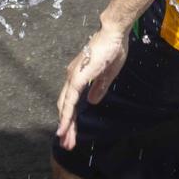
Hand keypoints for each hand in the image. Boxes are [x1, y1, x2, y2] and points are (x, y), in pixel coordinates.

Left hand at [55, 23, 129, 150]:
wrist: (113, 33)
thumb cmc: (112, 50)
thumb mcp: (107, 74)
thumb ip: (99, 88)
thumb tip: (92, 102)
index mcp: (78, 77)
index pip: (71, 102)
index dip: (71, 119)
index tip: (72, 134)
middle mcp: (72, 77)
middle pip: (65, 107)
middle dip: (66, 127)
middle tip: (67, 144)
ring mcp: (73, 77)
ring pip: (65, 106)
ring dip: (65, 125)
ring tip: (65, 141)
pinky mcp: (78, 77)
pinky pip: (70, 100)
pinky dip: (66, 114)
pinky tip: (65, 126)